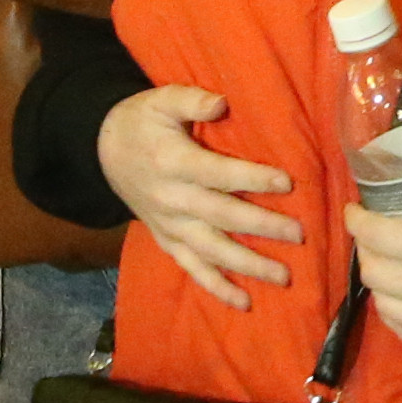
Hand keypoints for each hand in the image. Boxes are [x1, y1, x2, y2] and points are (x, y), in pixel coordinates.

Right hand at [101, 84, 303, 311]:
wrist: (103, 151)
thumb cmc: (141, 122)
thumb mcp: (160, 100)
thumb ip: (190, 100)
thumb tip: (220, 103)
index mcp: (173, 162)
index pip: (218, 173)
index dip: (252, 178)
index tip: (287, 183)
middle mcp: (172, 199)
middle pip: (221, 216)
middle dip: (262, 226)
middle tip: (298, 234)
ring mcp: (169, 225)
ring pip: (211, 250)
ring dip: (248, 265)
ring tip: (282, 277)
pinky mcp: (166, 240)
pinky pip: (192, 268)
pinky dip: (216, 287)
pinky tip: (244, 302)